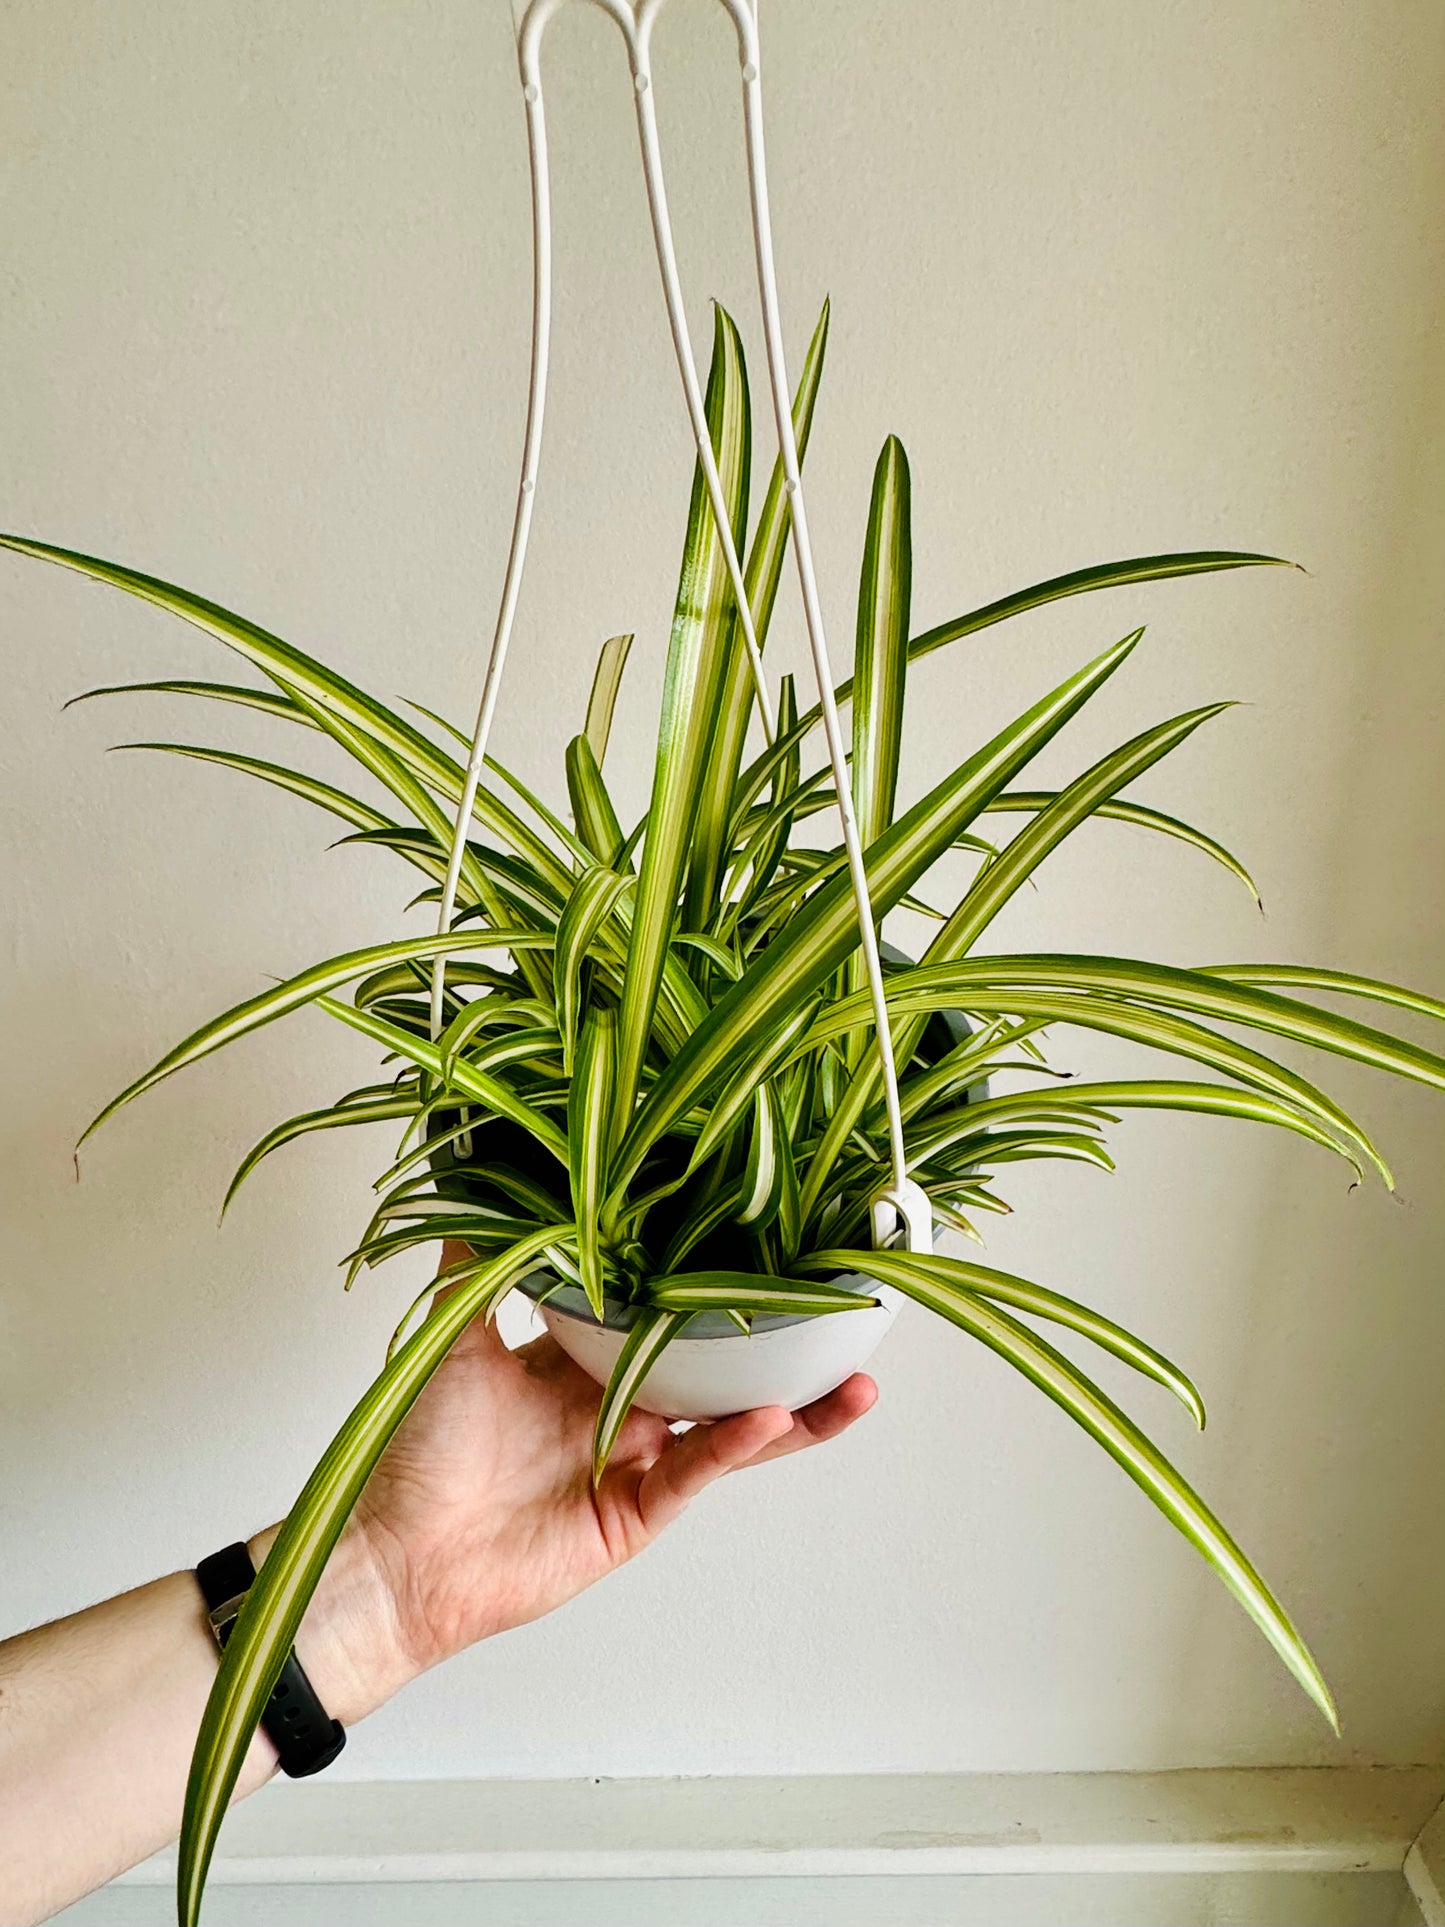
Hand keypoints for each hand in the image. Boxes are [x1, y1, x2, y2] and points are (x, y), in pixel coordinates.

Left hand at [282, 1241, 876, 1720]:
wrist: (397, 1551)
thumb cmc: (419, 1449)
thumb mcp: (454, 1336)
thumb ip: (479, 1264)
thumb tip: (476, 1179)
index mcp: (588, 1362)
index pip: (667, 1312)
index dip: (712, 1282)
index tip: (762, 1238)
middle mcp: (623, 1407)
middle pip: (721, 1369)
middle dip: (782, 1346)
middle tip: (838, 1307)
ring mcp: (639, 1462)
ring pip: (734, 1426)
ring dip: (797, 1406)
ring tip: (856, 1381)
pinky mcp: (639, 1513)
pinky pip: (699, 1470)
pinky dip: (735, 1443)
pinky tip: (774, 1415)